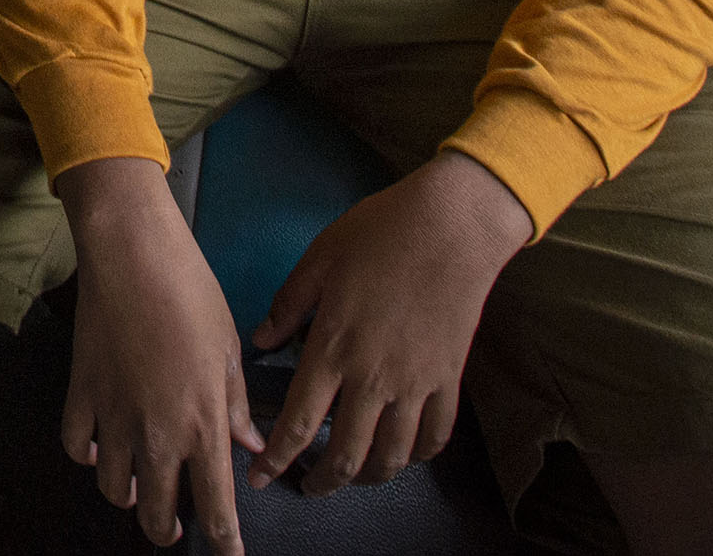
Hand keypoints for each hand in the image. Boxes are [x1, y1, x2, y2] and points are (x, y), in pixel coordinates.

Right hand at [58, 159, 264, 548]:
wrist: (132, 254)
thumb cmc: (190, 292)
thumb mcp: (230, 350)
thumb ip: (237, 407)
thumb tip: (250, 445)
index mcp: (203, 425)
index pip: (215, 508)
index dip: (224, 542)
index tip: (229, 555)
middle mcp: (156, 434)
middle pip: (155, 514)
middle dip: (168, 529)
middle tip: (176, 525)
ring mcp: (113, 418)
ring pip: (114, 489)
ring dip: (129, 496)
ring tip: (139, 489)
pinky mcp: (81, 394)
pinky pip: (78, 447)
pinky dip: (89, 456)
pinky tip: (101, 449)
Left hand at [246, 150, 527, 493]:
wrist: (452, 225)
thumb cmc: (380, 232)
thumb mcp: (319, 259)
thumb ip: (287, 306)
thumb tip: (260, 341)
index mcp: (332, 348)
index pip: (297, 424)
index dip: (275, 460)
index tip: (260, 478)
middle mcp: (372, 377)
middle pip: (344, 455)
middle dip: (321, 482)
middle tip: (306, 486)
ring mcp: (415, 383)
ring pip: (391, 456)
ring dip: (368, 476)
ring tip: (352, 475)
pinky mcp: (448, 379)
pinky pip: (435, 436)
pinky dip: (418, 455)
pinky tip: (404, 453)